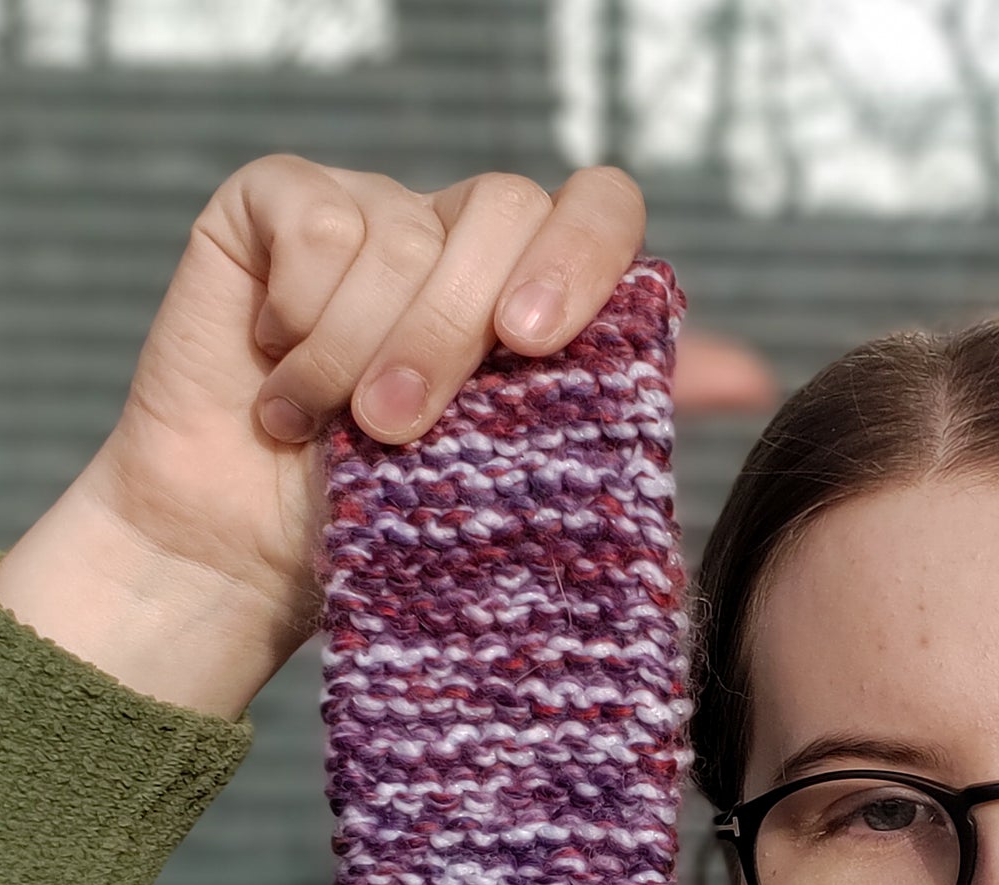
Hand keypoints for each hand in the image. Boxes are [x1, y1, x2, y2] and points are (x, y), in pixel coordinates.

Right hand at [80, 154, 650, 675]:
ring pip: (399, 228)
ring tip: (326, 428)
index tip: (534, 341)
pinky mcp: (275, 206)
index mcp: (534, 294)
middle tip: (401, 430)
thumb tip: (749, 378)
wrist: (249, 564)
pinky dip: (298, 315)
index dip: (579, 254)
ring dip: (359, 349)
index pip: (597, 206)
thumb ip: (626, 417)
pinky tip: (278, 380)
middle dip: (449, 335)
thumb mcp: (528, 486)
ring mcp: (372, 212)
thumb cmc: (395, 533)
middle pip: (500, 210)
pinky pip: (314, 218)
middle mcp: (460, 239)